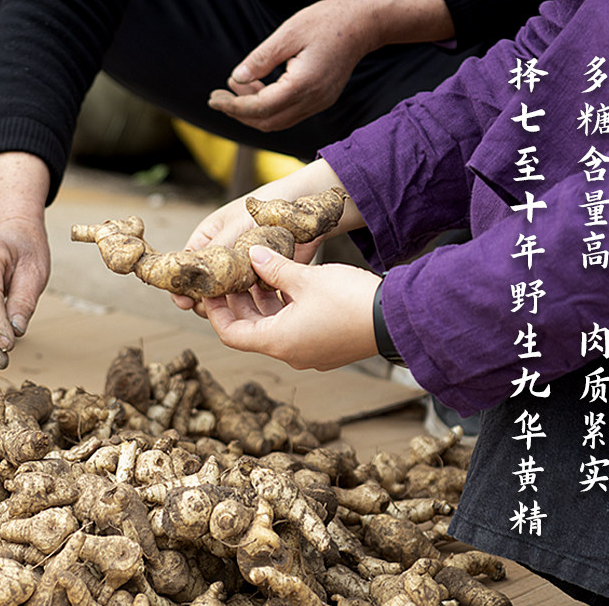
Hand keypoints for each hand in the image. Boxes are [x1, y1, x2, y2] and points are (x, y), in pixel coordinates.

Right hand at [170, 159, 362, 315]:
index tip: (183, 300)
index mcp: (208, 240)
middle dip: (206, 300)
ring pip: (228, 297)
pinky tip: (256, 305)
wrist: (304, 210)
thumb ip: (216, 251)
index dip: (182, 285)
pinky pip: (252, 299)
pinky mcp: (264, 280)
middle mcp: (223, 257)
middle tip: (210, 307)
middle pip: (205, 287)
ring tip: (233, 304)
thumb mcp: (235, 228)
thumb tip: (198, 275)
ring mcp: (243, 270)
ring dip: (230, 304)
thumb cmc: (266, 207)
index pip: (187, 267)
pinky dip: (253, 304)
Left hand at [203, 245, 380, 370]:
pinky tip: (289, 281)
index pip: (232, 334)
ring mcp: (310, 352)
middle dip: (242, 301)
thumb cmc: (349, 300)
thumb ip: (274, 268)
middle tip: (234, 275)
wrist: (395, 318)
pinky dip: (285, 307)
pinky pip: (295, 328)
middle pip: (252, 330)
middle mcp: (291, 353)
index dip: (217, 311)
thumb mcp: (306, 279)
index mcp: (278, 342)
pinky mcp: (326, 346)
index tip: (213, 291)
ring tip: (261, 272)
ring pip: (275, 327)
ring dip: (265, 302)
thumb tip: (253, 255)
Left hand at [208, 0, 453, 131]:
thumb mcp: (289, 32)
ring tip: (234, 86)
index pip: (260, 107)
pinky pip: (289, 113)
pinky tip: (256, 85)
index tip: (212, 99)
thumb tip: (235, 78)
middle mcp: (312, 100)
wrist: (364, 24)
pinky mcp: (320, 100)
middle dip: (239, 112)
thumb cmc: (327, 21)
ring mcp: (318, 103)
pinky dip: (268, 105)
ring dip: (253, 110)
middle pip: (267, 122)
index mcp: (303, 84)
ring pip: (277, 121)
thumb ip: (261, 58)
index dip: (233, 107)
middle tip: (217, 96)